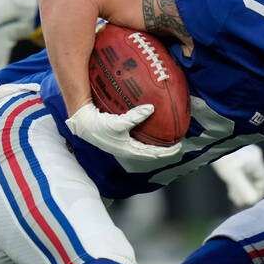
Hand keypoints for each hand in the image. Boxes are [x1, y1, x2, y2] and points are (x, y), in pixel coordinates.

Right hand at [65, 102, 181, 159]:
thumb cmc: (100, 126)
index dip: (167, 151)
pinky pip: (139, 140)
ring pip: (145, 148)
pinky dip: (147, 138)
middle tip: (177, 143)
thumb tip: (152, 108)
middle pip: (151, 153)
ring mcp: (124, 145)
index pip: (154, 154)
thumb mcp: (119, 122)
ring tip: (166, 139)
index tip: (179, 146)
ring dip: (156, 145)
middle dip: (164, 150)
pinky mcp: (120, 139)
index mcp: (130, 150)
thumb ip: (135, 116)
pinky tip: (149, 129)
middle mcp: (128, 150)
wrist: (84, 125)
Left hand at [211, 144, 263, 207]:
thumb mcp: (232, 174)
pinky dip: (236, 183)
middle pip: (255, 179)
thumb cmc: (222, 156)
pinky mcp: (235, 159)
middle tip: (241, 203)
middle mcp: (252, 159)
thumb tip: (252, 201)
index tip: (252, 202)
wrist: (209, 141)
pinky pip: (239, 174)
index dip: (259, 193)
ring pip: (247, 177)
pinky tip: (230, 191)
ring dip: (241, 189)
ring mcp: (244, 158)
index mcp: (256, 161)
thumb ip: (243, 188)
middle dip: (249, 192)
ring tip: (234, 199)